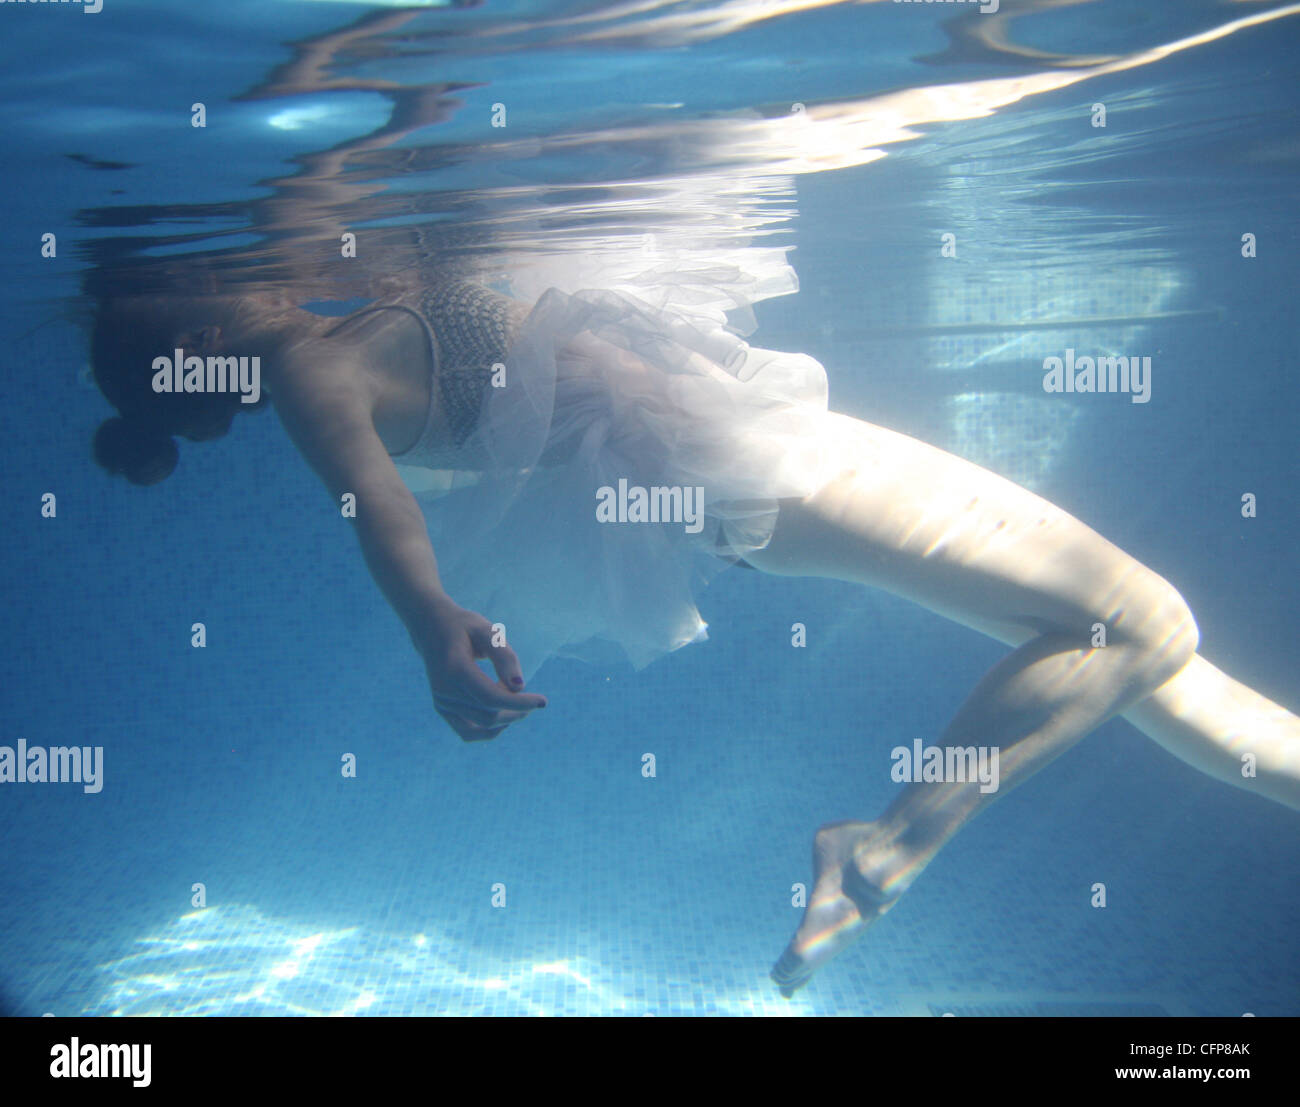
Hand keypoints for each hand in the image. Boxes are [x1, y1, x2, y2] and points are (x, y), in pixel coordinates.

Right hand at [415, 601, 546, 740]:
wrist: (432, 628)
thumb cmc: (465, 627)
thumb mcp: (488, 632)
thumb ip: (504, 656)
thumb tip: (519, 686)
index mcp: (454, 669)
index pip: (490, 697)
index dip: (519, 703)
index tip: (542, 701)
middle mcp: (444, 690)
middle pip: (488, 715)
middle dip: (517, 711)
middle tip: (535, 700)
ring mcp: (442, 702)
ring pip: (481, 726)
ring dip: (507, 720)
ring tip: (521, 704)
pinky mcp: (443, 709)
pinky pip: (468, 733)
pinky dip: (489, 730)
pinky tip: (505, 717)